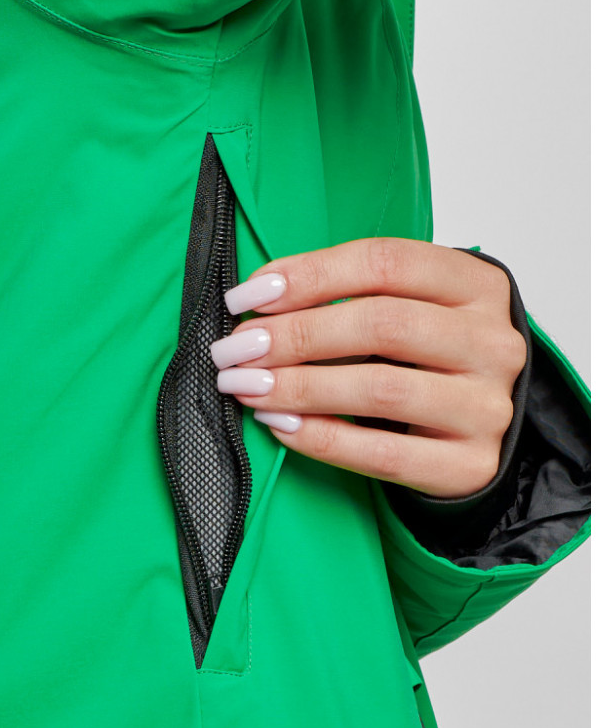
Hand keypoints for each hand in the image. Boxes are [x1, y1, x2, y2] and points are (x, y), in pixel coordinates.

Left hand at [210, 237, 528, 498]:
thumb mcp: (411, 312)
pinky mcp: (469, 464)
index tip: (247, 295)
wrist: (480, 434)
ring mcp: (486, 406)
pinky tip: (280, 426)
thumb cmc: (431, 364)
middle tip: (235, 349)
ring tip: (246, 387)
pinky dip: (321, 438)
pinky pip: (382, 453)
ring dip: (298, 387)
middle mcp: (492, 341)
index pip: (385, 263)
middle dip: (294, 335)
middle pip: (381, 324)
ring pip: (379, 389)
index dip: (308, 275)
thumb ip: (352, 299)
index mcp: (479, 285)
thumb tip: (258, 304)